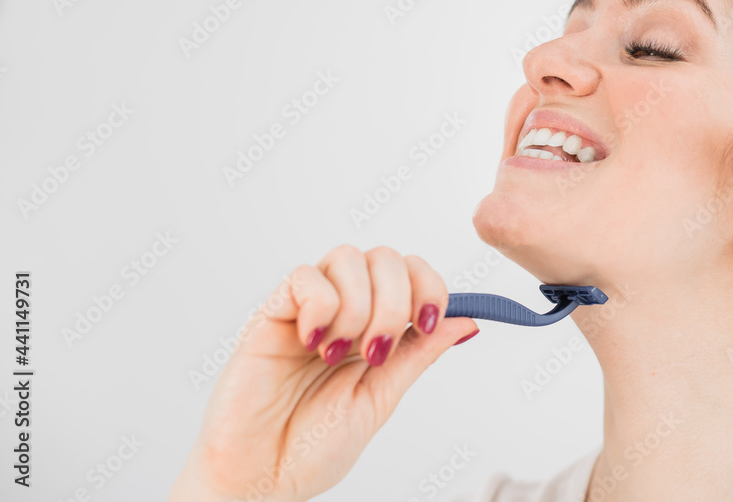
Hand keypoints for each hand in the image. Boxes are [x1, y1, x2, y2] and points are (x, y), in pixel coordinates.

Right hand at [170, 245, 478, 501]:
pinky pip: (304, 277)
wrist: (261, 477)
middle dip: (394, 303)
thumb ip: (420, 354)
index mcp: (376, 327)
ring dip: (357, 307)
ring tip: (338, 354)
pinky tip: (314, 343)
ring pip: (348, 258)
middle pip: (386, 258)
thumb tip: (467, 322)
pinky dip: (321, 306)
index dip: (429, 287)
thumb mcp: (382, 398)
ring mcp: (308, 308)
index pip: (413, 272)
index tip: (426, 323)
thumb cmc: (314, 446)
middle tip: (376, 353)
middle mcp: (345, 309)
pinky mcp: (272, 313)